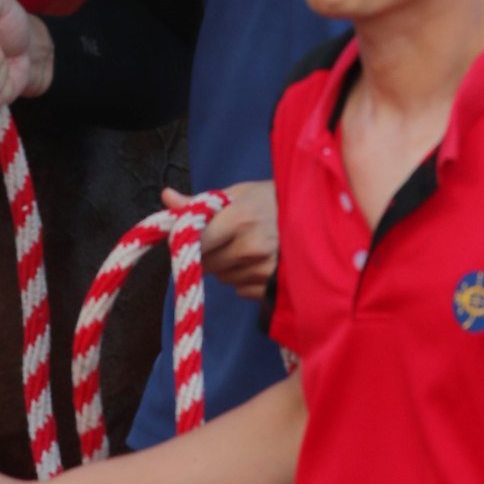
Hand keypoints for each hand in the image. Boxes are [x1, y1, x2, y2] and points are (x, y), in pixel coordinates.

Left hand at [163, 181, 278, 297]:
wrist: (317, 217)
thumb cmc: (273, 200)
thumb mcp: (238, 193)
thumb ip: (200, 202)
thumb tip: (165, 197)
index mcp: (241, 218)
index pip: (198, 240)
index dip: (188, 240)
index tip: (187, 236)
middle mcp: (252, 247)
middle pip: (207, 263)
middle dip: (208, 252)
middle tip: (224, 236)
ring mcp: (264, 270)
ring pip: (222, 277)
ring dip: (226, 265)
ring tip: (246, 246)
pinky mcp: (273, 288)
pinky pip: (240, 289)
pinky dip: (242, 278)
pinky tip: (257, 261)